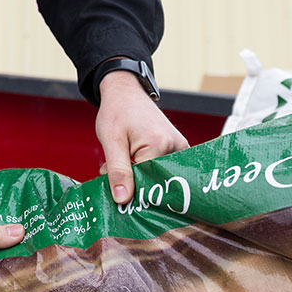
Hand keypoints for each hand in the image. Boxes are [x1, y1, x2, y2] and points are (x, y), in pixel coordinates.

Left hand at [96, 69, 189, 204]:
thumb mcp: (111, 140)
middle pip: (157, 181)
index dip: (131, 191)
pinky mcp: (179, 149)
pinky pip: (165, 168)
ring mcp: (180, 148)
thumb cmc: (117, 111)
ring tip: (123, 164)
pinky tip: (133, 164)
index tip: (116, 194)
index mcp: (160, 145)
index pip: (149, 184)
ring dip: (140, 177)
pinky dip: (148, 170)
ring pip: (160, 176)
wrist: (125, 92)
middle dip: (136, 184)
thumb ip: (118, 170)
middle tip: (115, 178)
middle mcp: (176, 147)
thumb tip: (123, 199)